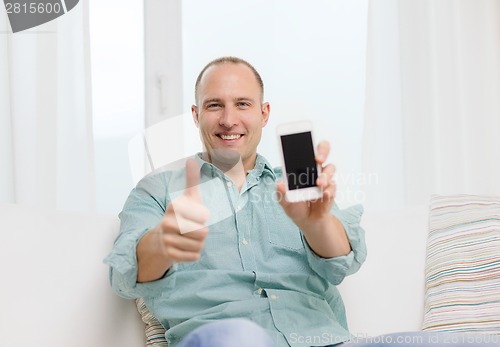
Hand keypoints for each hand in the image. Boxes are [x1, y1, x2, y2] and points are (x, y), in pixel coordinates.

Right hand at [137, 159, 209, 281]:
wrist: (161, 237)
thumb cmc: (181, 214)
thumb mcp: (188, 197)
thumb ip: (192, 179)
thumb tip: (192, 159)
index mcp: (175, 207)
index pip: (204, 216)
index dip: (203, 217)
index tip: (193, 215)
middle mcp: (168, 223)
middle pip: (203, 232)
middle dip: (202, 232)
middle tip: (191, 228)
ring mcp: (167, 239)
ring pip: (200, 245)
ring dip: (198, 243)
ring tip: (187, 237)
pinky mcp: (170, 254)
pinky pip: (194, 256)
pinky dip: (193, 254)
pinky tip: (184, 247)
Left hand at [276, 140, 335, 226]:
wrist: (306, 220)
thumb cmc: (295, 205)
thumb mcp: (284, 200)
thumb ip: (281, 192)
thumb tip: (279, 184)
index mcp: (302, 167)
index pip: (307, 148)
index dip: (307, 142)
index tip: (304, 143)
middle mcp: (315, 169)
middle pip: (324, 152)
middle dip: (323, 152)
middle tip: (318, 159)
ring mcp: (325, 180)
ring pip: (330, 169)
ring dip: (325, 175)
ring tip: (319, 184)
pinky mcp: (331, 191)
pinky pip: (333, 187)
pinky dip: (329, 191)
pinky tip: (325, 194)